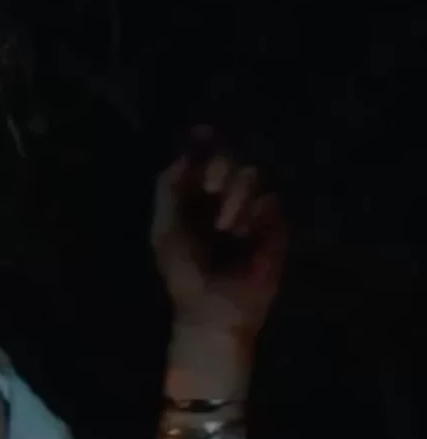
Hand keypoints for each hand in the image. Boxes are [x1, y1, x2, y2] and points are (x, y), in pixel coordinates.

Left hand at [152, 127, 286, 341]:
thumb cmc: (183, 272)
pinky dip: (254, 214)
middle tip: (211, 186)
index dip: (201, 144)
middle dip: (219, 166)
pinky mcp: (273, 226)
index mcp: (192, 197)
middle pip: (227, 159)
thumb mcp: (165, 229)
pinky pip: (269, 201)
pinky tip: (244, 236)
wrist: (213, 307)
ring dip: (234, 197)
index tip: (203, 131)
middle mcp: (220, 197)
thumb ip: (168, 191)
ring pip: (249, 175)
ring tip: (226, 228)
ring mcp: (249, 209)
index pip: (200, 160)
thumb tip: (180, 155)